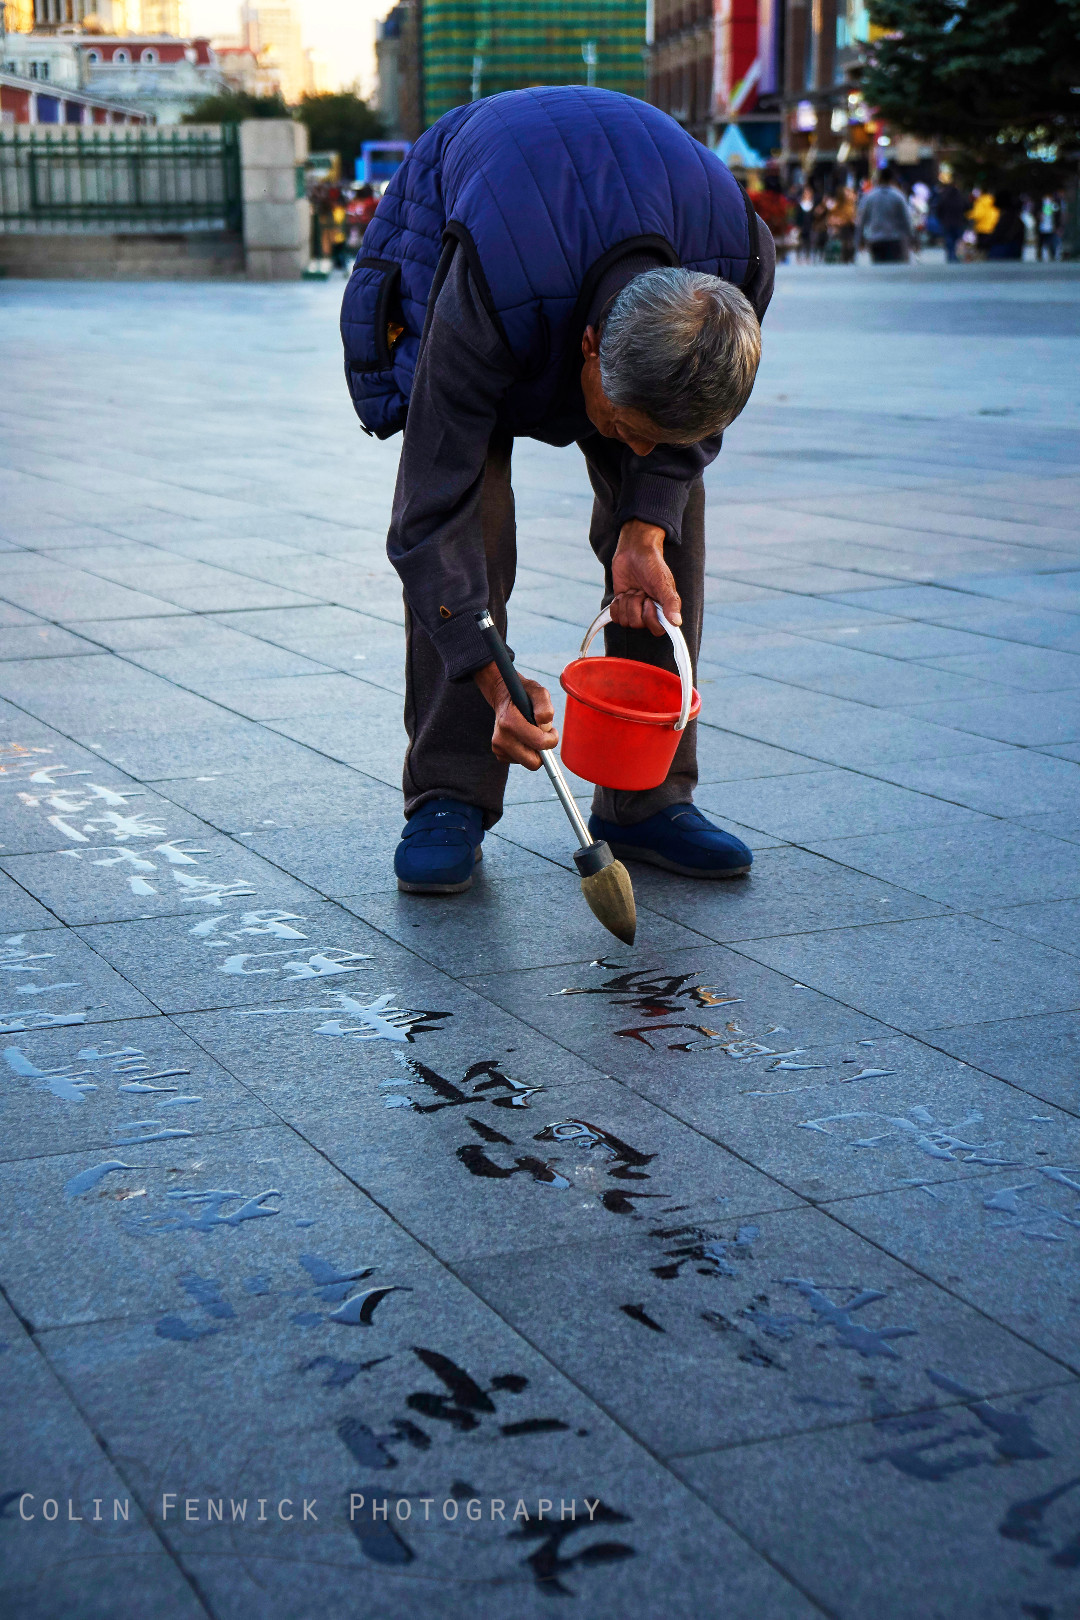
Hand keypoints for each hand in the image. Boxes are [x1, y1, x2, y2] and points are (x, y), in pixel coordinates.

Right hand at [473, 662, 557, 769]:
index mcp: (509, 722)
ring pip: (528, 763)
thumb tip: (545, 726)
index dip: (551, 739)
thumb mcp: (538, 692)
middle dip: (543, 750)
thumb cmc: (523, 695)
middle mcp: (500, 738)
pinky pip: (521, 762)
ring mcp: (498, 747)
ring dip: (534, 750)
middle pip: (533, 763)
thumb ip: (545, 706)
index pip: (539, 744)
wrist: (504, 697)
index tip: (550, 730)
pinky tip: (523, 737)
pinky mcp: (499, 753)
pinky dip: (526, 752)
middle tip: (542, 734)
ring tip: (531, 732)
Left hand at [609, 519, 681, 636]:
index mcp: (662, 610)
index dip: (649, 618)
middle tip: (640, 590)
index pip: (656, 630)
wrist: (635, 551)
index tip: (649, 601)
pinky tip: (623, 593)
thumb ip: (671, 603)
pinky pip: (615, 616)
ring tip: (633, 590)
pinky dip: (616, 604)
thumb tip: (677, 622)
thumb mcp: (663, 583)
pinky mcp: (621, 605)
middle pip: (637, 624)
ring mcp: (634, 609)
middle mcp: (649, 613)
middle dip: (635, 605)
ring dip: (626, 602)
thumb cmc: (653, 565)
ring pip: (624, 621)